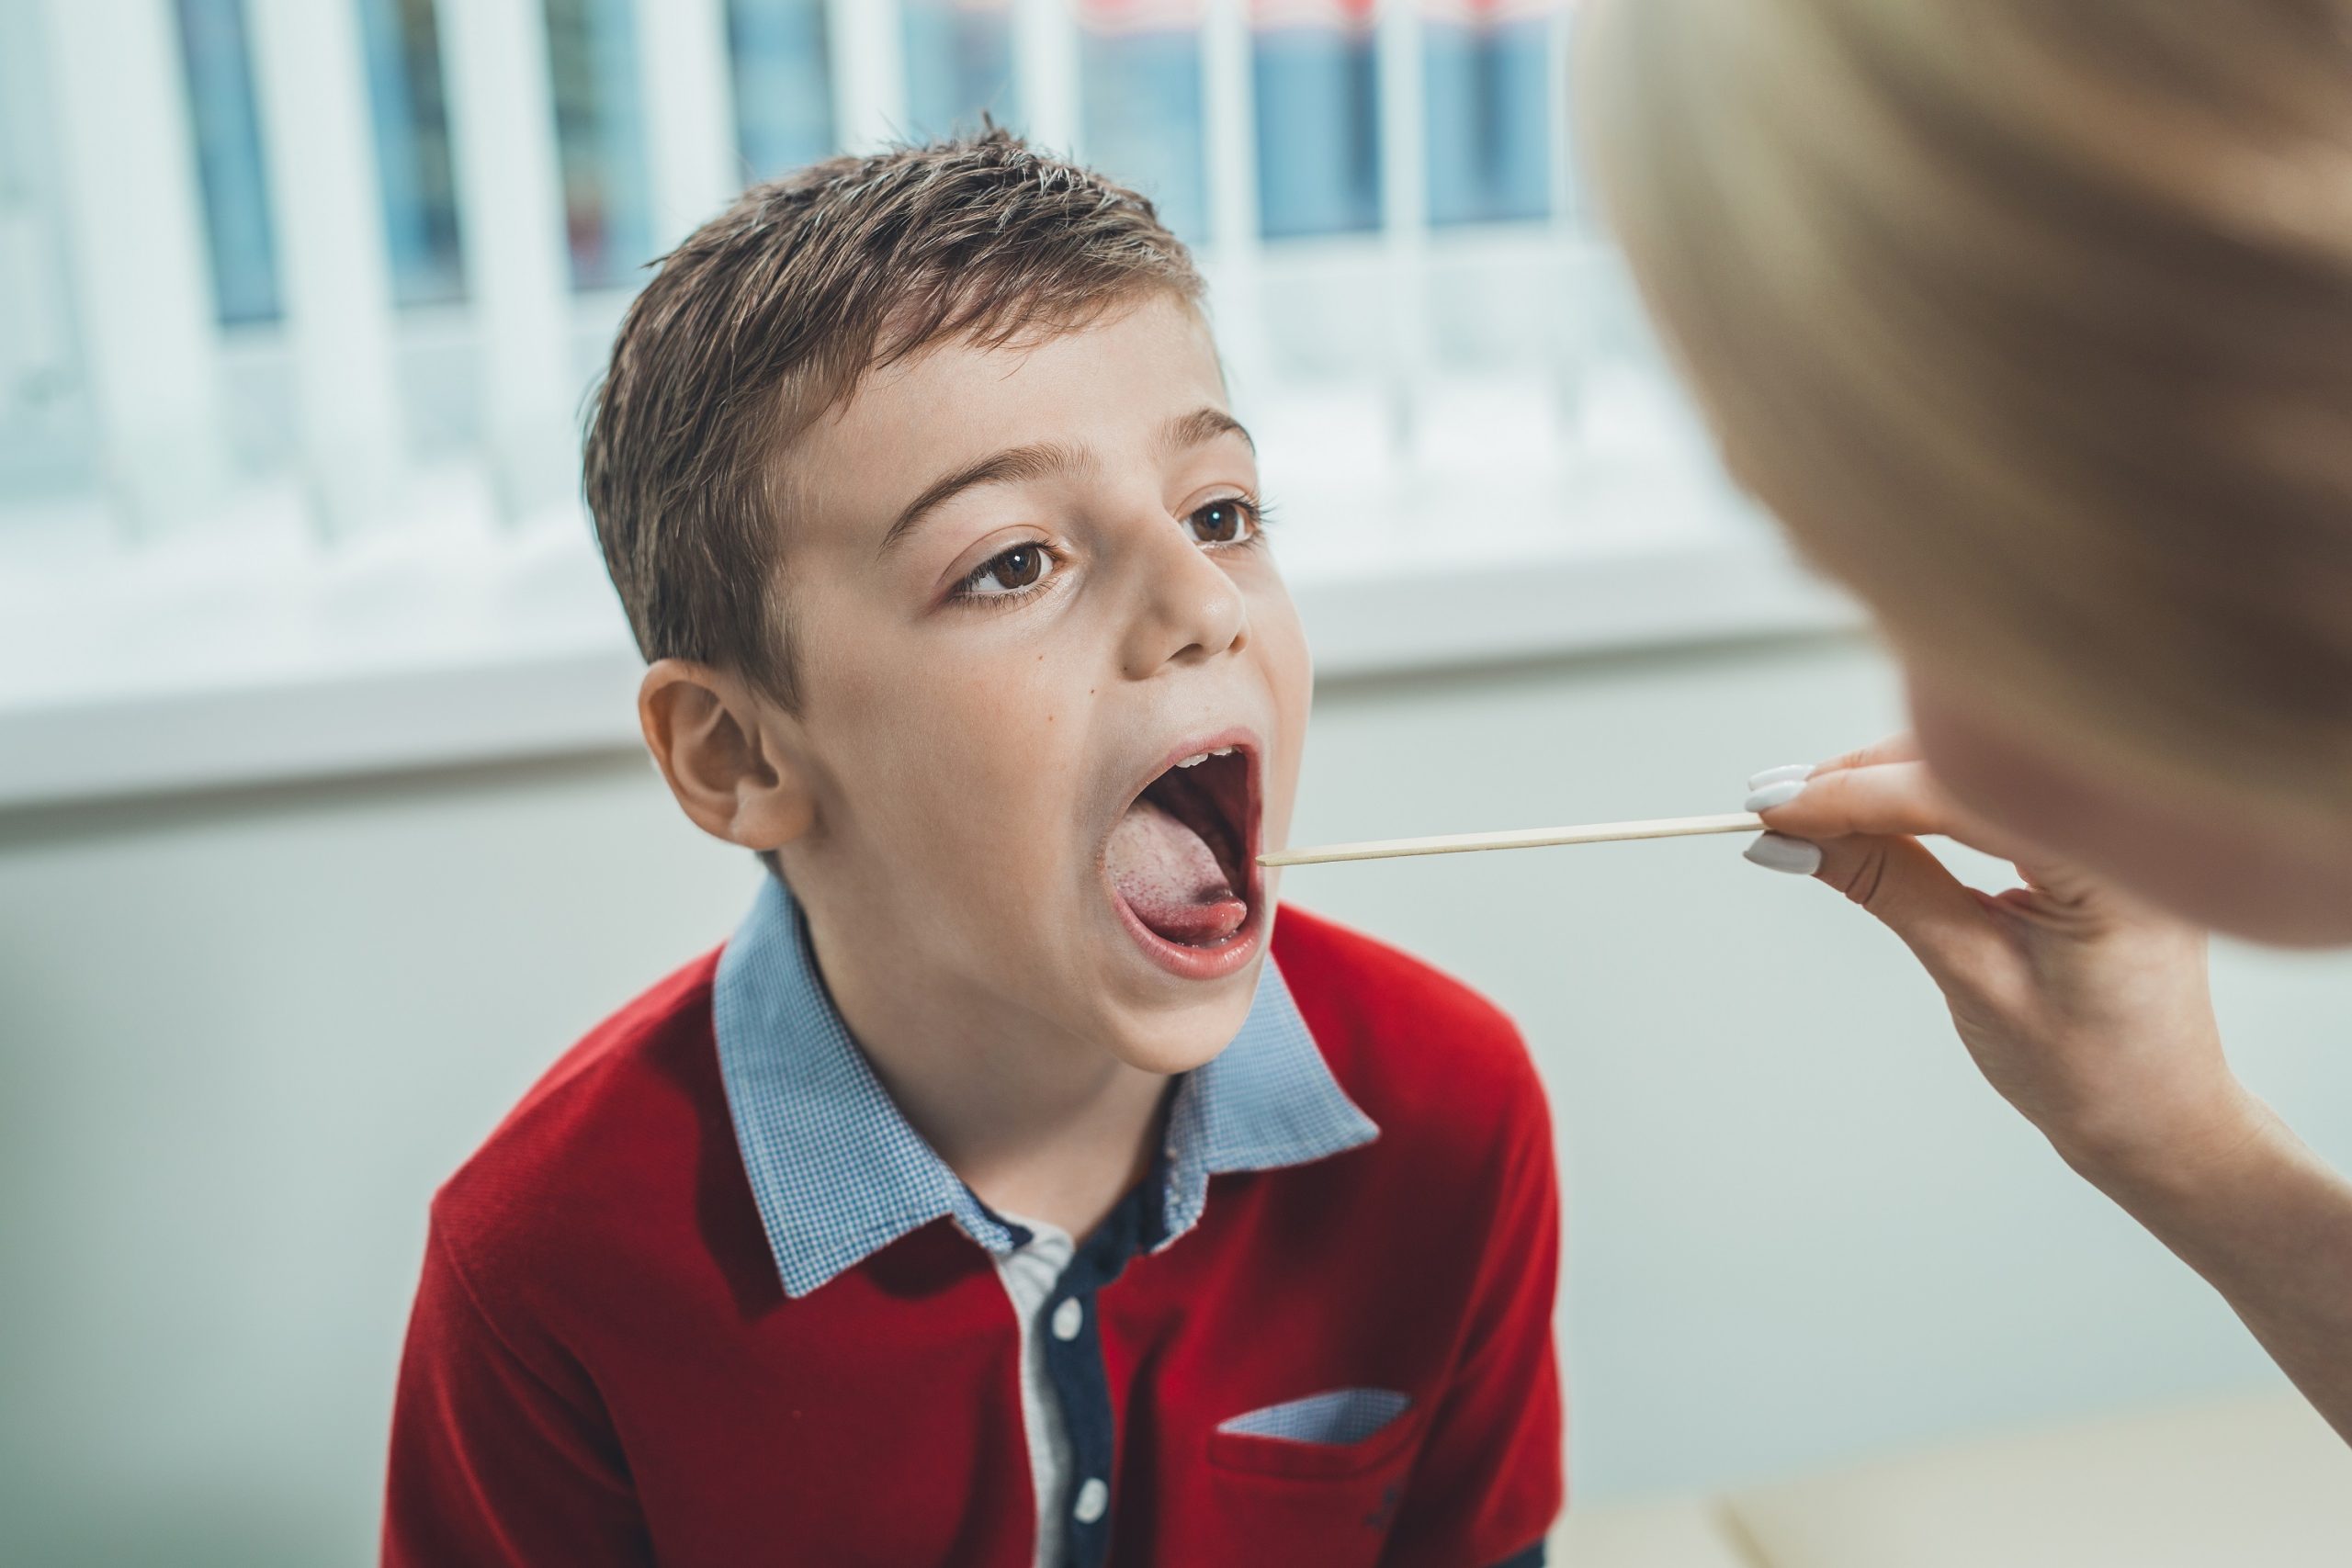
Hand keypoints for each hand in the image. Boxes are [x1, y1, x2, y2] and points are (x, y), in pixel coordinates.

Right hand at [1743, 736, 2267, 1187]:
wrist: (2159, 1119)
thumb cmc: (2087, 1070)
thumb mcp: (1973, 976)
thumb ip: (1889, 888)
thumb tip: (1795, 841)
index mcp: (2114, 868)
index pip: (1962, 795)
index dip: (1857, 794)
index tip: (1775, 806)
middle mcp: (2128, 827)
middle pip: (1969, 760)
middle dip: (1864, 777)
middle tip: (1775, 804)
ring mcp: (2115, 826)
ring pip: (1977, 766)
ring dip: (1886, 782)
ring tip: (1805, 812)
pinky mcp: (2091, 834)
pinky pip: (1996, 790)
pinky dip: (1925, 796)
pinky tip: (1867, 813)